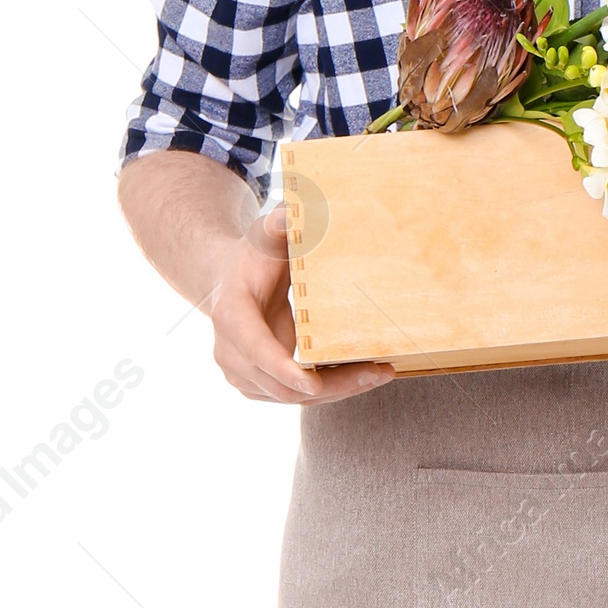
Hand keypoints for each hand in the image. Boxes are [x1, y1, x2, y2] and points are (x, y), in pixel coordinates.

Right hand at [207, 207, 394, 405]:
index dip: (282, 368)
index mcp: (232, 313)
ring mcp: (240, 374)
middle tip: (377, 372)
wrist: (228, 281)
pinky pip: (294, 397)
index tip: (312, 383)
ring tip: (380, 374)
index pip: (255, 348)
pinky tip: (362, 377)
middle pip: (282, 383)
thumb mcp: (267, 232)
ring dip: (338, 391)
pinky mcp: (255, 386)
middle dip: (331, 385)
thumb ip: (283, 222)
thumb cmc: (255, 255)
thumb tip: (304, 209)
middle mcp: (229, 351)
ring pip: (291, 397)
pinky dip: (329, 392)